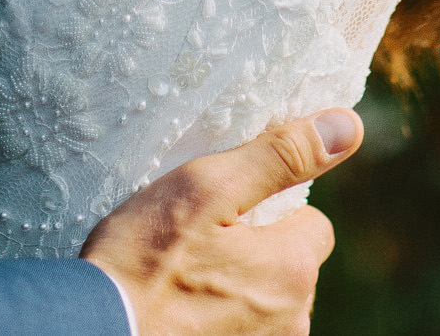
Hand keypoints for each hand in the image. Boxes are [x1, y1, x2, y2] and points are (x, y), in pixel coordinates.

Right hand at [83, 109, 361, 335]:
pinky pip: (240, 334)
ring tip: (180, 284)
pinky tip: (179, 315)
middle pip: (288, 271)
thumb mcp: (207, 187)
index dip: (272, 213)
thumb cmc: (143, 261)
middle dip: (255, 257)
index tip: (225, 215)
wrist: (93, 333)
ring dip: (235, 295)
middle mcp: (291, 325)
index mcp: (292, 271)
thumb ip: (281, 156)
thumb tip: (346, 126)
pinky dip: (216, 325)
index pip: (314, 227)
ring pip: (264, 309)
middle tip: (194, 248)